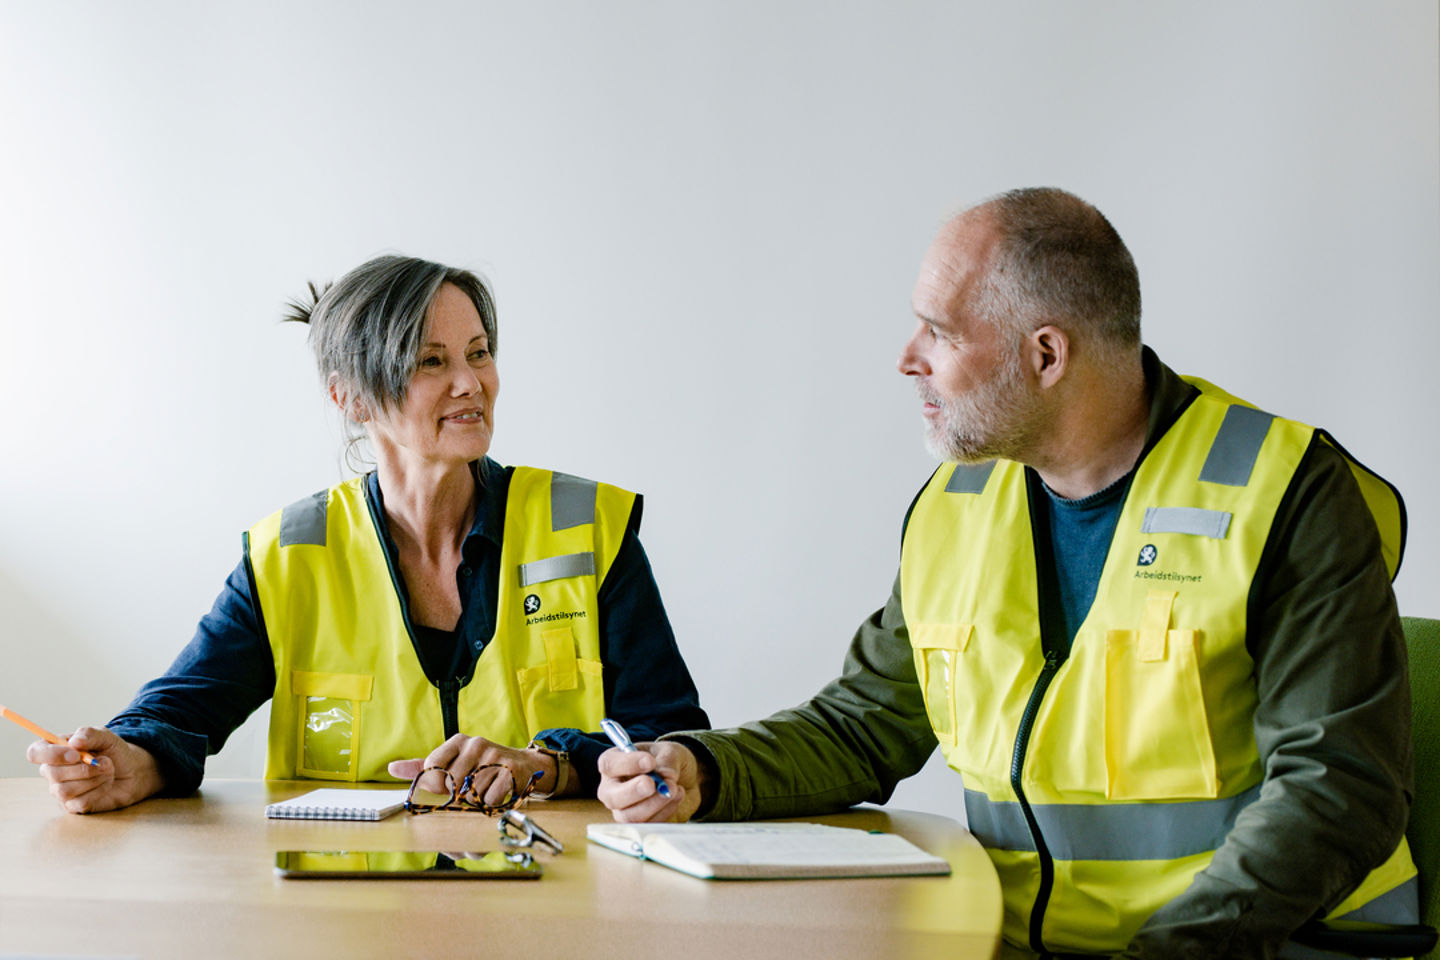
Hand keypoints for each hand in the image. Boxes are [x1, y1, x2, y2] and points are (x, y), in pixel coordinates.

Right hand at [27, 726, 164, 813]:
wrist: (132, 771)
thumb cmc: (114, 752)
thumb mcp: (106, 737)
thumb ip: (90, 734)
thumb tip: (74, 742)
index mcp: (55, 750)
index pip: (35, 752)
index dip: (51, 754)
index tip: (75, 754)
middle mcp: (53, 771)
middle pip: (51, 773)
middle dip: (83, 768)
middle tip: (105, 762)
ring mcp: (61, 790)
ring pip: (64, 790)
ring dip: (93, 779)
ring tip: (108, 771)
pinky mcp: (74, 805)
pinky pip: (80, 803)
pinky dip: (99, 791)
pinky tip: (106, 784)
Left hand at [387, 734, 557, 805]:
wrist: (523, 766)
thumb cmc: (481, 768)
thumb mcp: (453, 763)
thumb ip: (424, 768)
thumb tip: (392, 768)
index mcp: (458, 741)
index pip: (432, 764)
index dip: (433, 785)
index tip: (442, 793)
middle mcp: (476, 744)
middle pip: (451, 783)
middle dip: (456, 798)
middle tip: (466, 797)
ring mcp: (494, 756)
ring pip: (470, 794)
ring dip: (475, 802)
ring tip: (483, 794)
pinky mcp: (510, 770)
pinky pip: (489, 799)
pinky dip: (490, 805)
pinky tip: (496, 796)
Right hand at [597, 740, 703, 822]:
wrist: (686, 781)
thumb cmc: (669, 762)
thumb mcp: (671, 752)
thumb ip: (667, 761)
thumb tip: (664, 777)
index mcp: (615, 763)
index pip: (609, 764)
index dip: (627, 764)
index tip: (650, 762)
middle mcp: (614, 788)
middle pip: (612, 797)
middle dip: (633, 791)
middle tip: (652, 784)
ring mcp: (624, 810)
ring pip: (629, 816)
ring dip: (654, 803)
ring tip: (674, 788)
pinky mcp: (640, 825)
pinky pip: (648, 825)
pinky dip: (665, 811)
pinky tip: (678, 797)